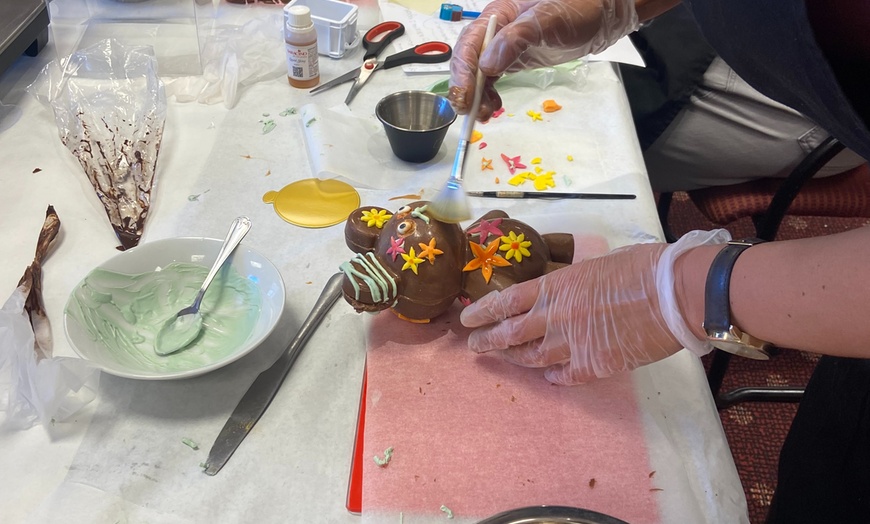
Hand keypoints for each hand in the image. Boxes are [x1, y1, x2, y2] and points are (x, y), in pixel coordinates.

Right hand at [448, 0, 638, 119]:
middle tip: (470, 111)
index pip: (469, 44)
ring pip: (478, 73)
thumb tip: (487, 64)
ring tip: (484, 114)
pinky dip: (489, 95)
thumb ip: (516, 39)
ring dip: (476, 95)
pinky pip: (492, 79)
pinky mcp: (513, 60)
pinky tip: (493, 106)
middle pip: (468, 61)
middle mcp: (495, 31)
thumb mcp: (548, 20)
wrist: (600, 15)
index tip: (465, 96)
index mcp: (498, 15)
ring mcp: (503, 47)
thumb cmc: (577, 9)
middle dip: (466, 88)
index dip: (463, 72)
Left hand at [460, 228, 731, 384]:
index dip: (483, 312)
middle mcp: (556, 316)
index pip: (506, 301)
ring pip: (532, 358)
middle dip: (487, 341)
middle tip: (474, 346)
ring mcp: (572, 344)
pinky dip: (552, 377)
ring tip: (504, 359)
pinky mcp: (594, 366)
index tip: (467, 319)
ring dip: (515, 360)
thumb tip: (566, 290)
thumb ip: (572, 282)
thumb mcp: (595, 265)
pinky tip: (547, 377)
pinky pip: (563, 376)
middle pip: (510, 334)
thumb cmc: (641, 267)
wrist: (674, 294)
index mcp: (555, 286)